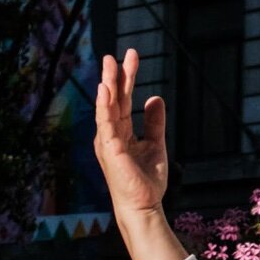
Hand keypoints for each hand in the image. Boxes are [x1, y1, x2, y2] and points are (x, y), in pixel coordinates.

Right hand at [94, 50, 169, 218]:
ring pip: (106, 107)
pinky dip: (104, 106)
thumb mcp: (155, 144)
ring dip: (107, 85)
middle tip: (115, 54)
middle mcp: (110, 134)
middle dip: (114, 76)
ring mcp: (108, 141)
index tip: (131, 57)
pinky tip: (105, 90)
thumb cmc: (146, 180)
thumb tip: (154, 98)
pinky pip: (106, 123)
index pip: (122, 100)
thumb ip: (154, 122)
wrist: (144, 205)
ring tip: (109, 64)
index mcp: (120, 132)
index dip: (127, 78)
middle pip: (112, 99)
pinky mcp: (110, 150)